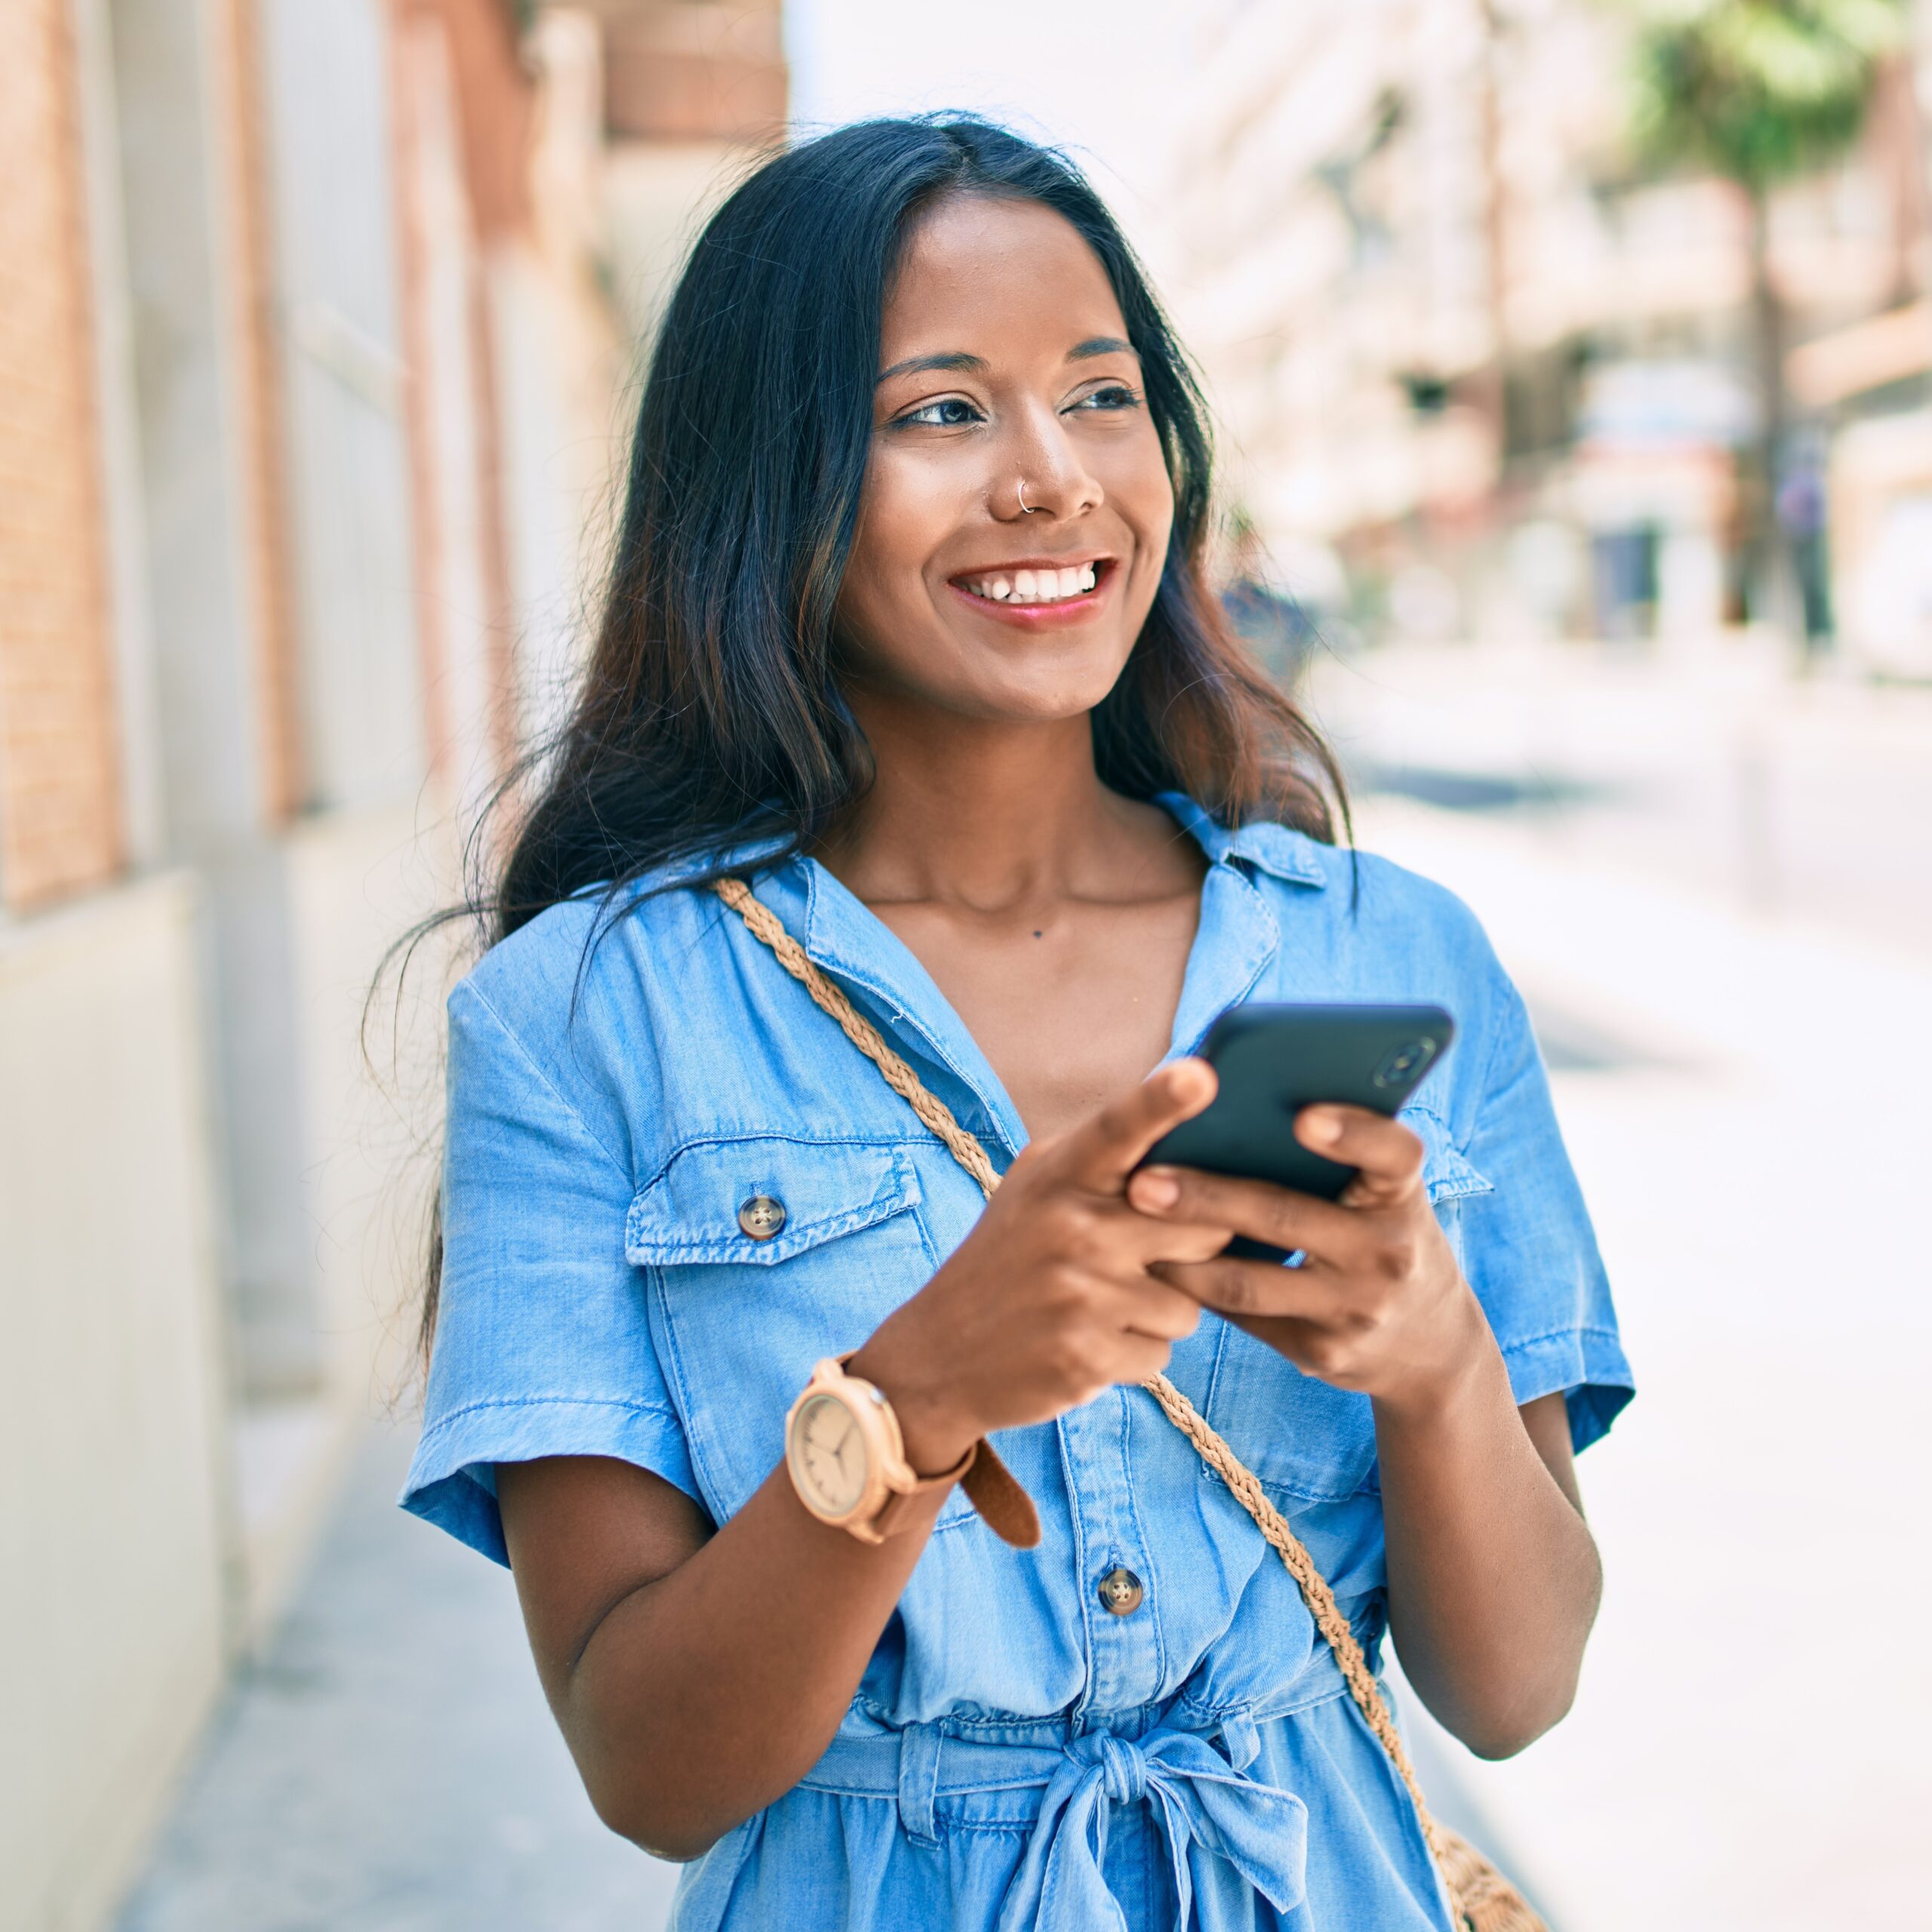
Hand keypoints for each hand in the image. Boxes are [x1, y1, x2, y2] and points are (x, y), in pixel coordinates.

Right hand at [850, 1061, 1234, 1470]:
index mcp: (1059, 1175)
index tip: (1201, 1076)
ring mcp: (1080, 1292)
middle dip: (1189, 1251)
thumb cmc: (1007, 1260)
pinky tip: (1086, 1343)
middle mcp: (1071, 1227)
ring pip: (1188, 1303)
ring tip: (1097, 1307)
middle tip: (1134, 1258)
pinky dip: (1133, 1353)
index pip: (1119, 1128)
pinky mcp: (1086, 1355)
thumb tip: (1189, 1104)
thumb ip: (1103, 1156)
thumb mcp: (1036, 1188)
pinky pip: (1162, 1352)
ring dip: (1155, 1312)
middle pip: (1203, 1231)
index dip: (1162, 1101)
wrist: (937, 1357)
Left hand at [1125, 1105, 1493, 1415]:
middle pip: (1287, 1218)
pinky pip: (1245, 1318)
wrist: (1431, 1347)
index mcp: (1403, 1196)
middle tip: (1143, 1181)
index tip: (1303, 1117)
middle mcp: (1388, 1253)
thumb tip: (1232, 1102)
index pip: (1395, 1154)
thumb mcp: (1383, 1196)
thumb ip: (1337, 1157)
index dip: (1354, 1133)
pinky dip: (1195, 1290)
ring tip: (1128, 1224)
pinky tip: (1151, 1268)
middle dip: (1207, 1199)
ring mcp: (1355, 1310)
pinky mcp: (1321, 1353)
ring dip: (1182, 1255)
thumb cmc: (1384, 1236)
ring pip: (1251, 1283)